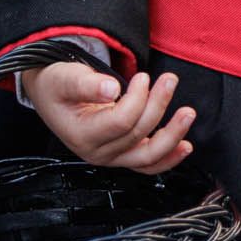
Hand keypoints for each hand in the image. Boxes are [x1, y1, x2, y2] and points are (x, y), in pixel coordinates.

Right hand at [25, 59, 197, 173]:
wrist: (52, 95)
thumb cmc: (58, 85)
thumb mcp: (65, 77)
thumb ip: (86, 83)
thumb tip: (110, 89)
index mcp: (82, 135)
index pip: (120, 122)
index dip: (137, 98)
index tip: (142, 76)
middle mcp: (97, 153)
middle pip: (137, 134)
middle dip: (158, 106)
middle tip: (169, 80)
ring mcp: (112, 157)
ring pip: (148, 156)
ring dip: (172, 136)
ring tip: (188, 114)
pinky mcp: (123, 155)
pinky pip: (149, 164)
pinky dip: (169, 158)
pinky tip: (185, 147)